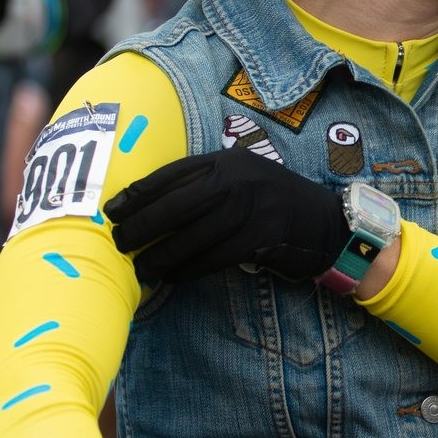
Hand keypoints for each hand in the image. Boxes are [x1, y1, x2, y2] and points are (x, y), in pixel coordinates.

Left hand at [103, 147, 349, 283]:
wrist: (324, 221)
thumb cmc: (273, 202)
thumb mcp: (242, 179)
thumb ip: (204, 184)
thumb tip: (150, 207)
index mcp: (227, 161)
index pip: (171, 174)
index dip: (137, 194)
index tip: (112, 211)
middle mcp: (237, 179)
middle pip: (176, 205)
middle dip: (142, 226)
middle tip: (119, 243)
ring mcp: (251, 207)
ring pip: (193, 236)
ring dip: (161, 255)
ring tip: (141, 267)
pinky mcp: (261, 236)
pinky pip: (214, 257)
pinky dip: (189, 270)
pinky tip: (172, 277)